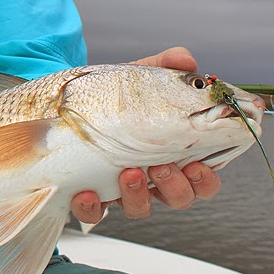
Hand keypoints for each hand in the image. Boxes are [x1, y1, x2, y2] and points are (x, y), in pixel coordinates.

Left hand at [70, 46, 219, 222]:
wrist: (67, 102)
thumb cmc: (115, 96)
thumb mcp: (139, 78)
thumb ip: (165, 66)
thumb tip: (186, 60)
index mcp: (172, 153)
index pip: (203, 179)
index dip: (206, 179)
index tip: (197, 165)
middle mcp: (152, 177)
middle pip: (179, 198)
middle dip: (175, 187)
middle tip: (161, 167)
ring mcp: (122, 189)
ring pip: (141, 209)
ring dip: (138, 195)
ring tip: (129, 172)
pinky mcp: (91, 195)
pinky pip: (93, 213)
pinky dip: (92, 207)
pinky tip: (86, 192)